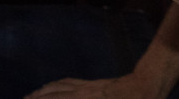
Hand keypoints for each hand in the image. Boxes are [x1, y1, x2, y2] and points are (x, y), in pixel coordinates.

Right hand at [26, 74, 160, 97]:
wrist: (147, 87)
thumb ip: (82, 96)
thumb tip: (70, 94)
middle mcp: (82, 94)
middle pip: (53, 96)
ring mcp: (87, 86)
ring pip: (59, 87)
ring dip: (43, 92)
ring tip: (30, 96)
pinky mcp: (94, 83)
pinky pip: (69, 81)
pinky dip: (56, 84)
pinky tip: (54, 85)